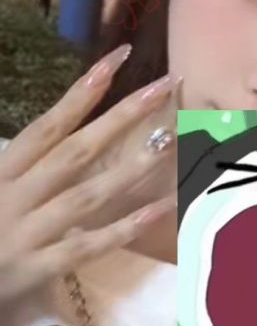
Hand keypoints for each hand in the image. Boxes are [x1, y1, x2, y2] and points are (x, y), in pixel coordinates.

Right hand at [0, 44, 178, 305]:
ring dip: (130, 168)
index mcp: (3, 171)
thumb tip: (68, 126)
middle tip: (165, 85)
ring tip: (171, 142)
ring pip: (86, 195)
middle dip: (121, 116)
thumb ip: (28, 165)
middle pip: (75, 150)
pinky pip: (87, 246)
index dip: (83, 91)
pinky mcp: (36, 269)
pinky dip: (124, 228)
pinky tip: (160, 209)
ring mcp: (26, 232)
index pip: (48, 125)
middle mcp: (14, 195)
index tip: (119, 57)